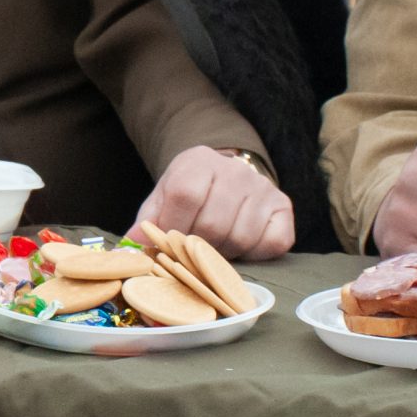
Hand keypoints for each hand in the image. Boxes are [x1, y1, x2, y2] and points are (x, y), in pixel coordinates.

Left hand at [131, 146, 293, 260]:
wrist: (224, 179)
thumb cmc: (189, 195)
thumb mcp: (163, 200)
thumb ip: (147, 223)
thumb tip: (132, 250)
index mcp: (198, 161)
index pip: (185, 196)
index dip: (173, 227)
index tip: (168, 242)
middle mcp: (235, 170)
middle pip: (213, 224)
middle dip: (197, 247)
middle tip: (193, 249)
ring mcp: (263, 188)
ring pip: (241, 238)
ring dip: (224, 254)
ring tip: (216, 247)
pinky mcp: (284, 207)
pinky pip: (272, 244)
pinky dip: (255, 254)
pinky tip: (241, 245)